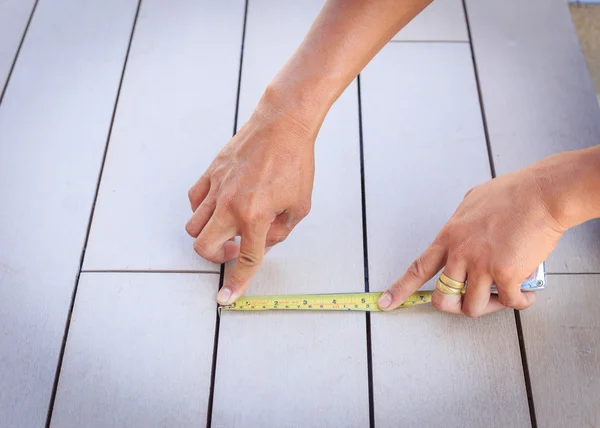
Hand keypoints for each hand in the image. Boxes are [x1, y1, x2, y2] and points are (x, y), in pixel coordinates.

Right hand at [186, 92, 317, 304]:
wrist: (282, 125)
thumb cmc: (296, 162)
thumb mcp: (300, 205)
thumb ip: (280, 232)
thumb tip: (263, 243)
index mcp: (256, 216)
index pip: (246, 259)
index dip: (237, 283)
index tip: (227, 298)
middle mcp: (230, 205)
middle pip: (203, 247)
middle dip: (216, 257)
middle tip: (234, 249)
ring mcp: (216, 188)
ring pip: (193, 226)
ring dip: (207, 235)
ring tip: (228, 226)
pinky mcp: (210, 173)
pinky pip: (193, 201)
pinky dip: (201, 211)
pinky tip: (219, 206)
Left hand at [377, 162, 568, 317]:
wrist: (541, 194)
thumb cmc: (513, 193)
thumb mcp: (473, 201)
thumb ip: (462, 222)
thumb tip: (463, 229)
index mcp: (449, 236)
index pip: (417, 268)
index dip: (400, 289)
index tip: (385, 303)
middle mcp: (460, 253)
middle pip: (442, 298)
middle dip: (454, 306)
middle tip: (471, 301)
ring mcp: (482, 265)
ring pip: (473, 307)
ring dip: (490, 307)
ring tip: (506, 295)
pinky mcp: (507, 274)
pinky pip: (510, 302)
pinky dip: (520, 302)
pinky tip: (527, 294)